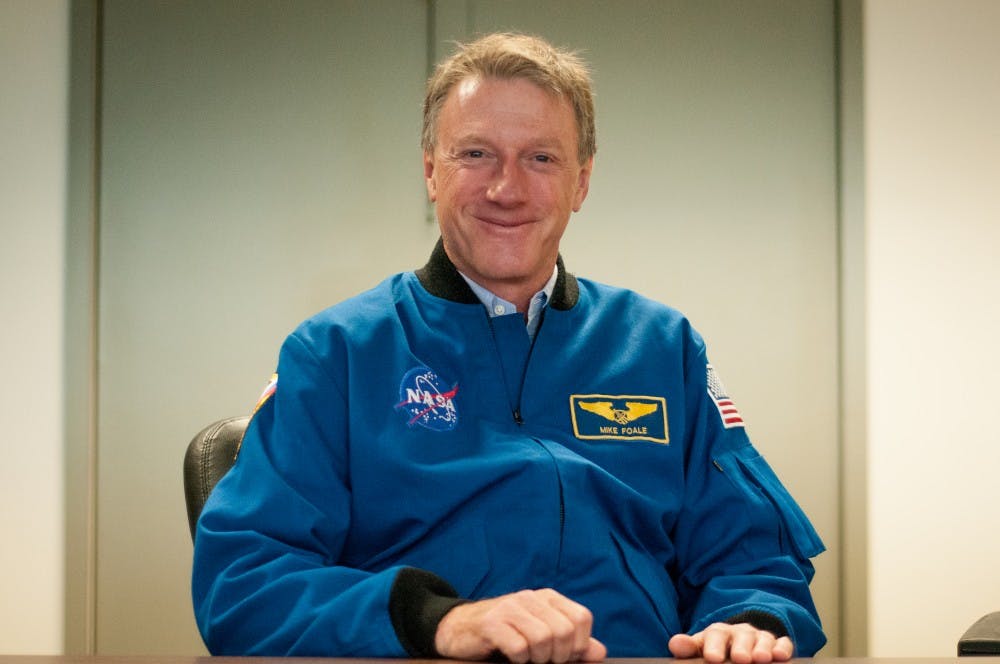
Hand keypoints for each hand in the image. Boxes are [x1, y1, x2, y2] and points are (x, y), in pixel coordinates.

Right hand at [434, 588, 606, 662]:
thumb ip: (571, 644)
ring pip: (543, 638)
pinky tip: (511, 656)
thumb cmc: (505, 634)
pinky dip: (519, 659)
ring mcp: (510, 608)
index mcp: (548, 598)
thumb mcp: (541, 635)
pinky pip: (518, 647)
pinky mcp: (492, 624)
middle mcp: (530, 598)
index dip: (578, 644)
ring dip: (538, 658)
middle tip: (543, 660)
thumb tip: (599, 652)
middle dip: (558, 656)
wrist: (460, 629)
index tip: (564, 655)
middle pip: (564, 631)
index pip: (582, 618)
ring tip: (527, 658)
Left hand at [668, 622, 793, 663]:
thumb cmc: (716, 649)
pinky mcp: (777, 644)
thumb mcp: (701, 647)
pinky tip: (780, 655)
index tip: (712, 659)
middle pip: (741, 637)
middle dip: (741, 648)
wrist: (737, 641)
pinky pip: (782, 643)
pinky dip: (782, 648)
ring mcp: (759, 637)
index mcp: (718, 632)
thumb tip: (674, 644)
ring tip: (761, 659)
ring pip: (762, 639)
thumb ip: (688, 647)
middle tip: (740, 659)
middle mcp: (740, 633)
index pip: (715, 635)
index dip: (714, 646)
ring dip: (763, 648)